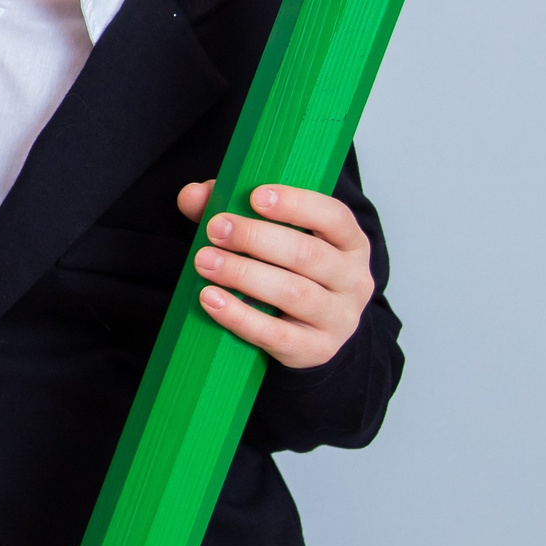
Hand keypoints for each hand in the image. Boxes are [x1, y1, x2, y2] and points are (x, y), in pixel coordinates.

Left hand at [173, 181, 373, 369]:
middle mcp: (353, 279)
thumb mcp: (271, 236)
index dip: (296, 204)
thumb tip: (192, 195)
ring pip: (293, 293)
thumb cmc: (288, 272)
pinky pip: (276, 334)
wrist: (309, 333)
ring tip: (204, 262)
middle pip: (307, 254)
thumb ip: (232, 208)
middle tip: (216, 230)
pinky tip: (210, 299)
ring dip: (243, 274)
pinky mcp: (316, 350)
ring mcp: (339, 318)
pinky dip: (239, 316)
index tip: (255, 196)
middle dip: (256, 238)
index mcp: (349, 242)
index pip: (333, 216)